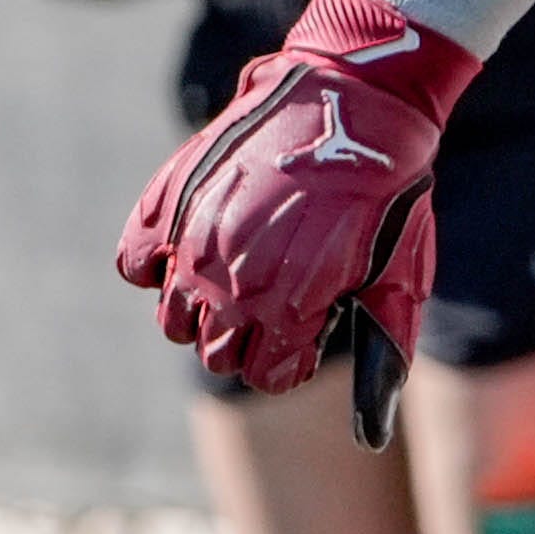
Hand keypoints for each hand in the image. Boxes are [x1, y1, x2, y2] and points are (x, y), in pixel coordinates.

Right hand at [115, 0, 479, 439]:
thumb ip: (382, 355)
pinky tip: (193, 248)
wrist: (354, 98)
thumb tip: (372, 435)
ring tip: (238, 272)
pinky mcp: (168, 203)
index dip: (289, 357)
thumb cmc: (388, 195)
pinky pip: (135, 264)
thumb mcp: (399, 279)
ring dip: (202, 308)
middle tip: (275, 298)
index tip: (304, 330)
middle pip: (216, 354)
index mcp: (289, 308)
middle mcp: (232, 282)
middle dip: (246, 338)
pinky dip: (156, 265)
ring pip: (174, 319)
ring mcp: (193, 241)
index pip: (264, 374)